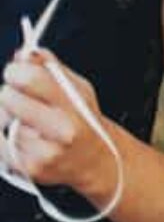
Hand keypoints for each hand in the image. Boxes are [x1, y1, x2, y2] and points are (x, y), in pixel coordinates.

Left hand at [0, 49, 118, 198]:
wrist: (96, 160)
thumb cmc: (86, 121)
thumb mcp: (80, 88)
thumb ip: (52, 69)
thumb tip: (25, 53)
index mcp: (75, 104)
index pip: (31, 80)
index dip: (16, 71)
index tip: (14, 71)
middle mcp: (60, 129)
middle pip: (9, 99)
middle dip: (9, 93)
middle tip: (18, 94)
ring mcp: (43, 151)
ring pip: (2, 122)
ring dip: (7, 117)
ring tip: (26, 120)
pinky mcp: (29, 168)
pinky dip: (3, 137)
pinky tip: (21, 136)